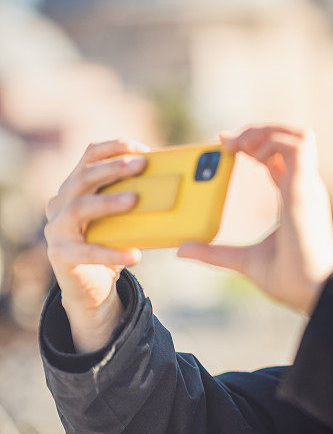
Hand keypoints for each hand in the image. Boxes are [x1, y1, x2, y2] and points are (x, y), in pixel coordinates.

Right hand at [44, 139, 149, 351]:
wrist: (93, 286)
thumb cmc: (111, 243)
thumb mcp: (123, 218)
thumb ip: (135, 199)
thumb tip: (174, 185)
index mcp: (76, 187)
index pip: (89, 156)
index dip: (114, 148)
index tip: (143, 149)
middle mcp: (60, 203)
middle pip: (83, 177)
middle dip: (113, 168)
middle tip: (142, 165)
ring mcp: (57, 229)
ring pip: (79, 207)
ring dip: (109, 201)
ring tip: (135, 200)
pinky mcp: (61, 255)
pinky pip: (87, 251)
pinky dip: (112, 252)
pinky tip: (135, 255)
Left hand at [177, 125, 332, 314]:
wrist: (311, 290)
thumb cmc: (288, 278)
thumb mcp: (243, 260)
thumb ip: (214, 252)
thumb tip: (182, 249)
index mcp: (294, 198)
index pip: (278, 157)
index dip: (254, 143)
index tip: (224, 141)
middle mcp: (304, 186)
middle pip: (290, 138)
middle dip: (258, 131)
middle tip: (228, 141)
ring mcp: (307, 185)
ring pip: (297, 135)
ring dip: (267, 131)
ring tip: (240, 145)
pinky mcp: (305, 187)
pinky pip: (297, 145)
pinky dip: (273, 142)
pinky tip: (252, 155)